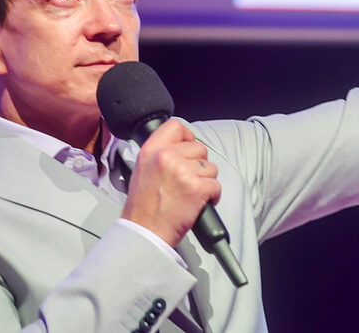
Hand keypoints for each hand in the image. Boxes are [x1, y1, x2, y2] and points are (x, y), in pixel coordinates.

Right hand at [120, 119, 220, 246]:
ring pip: (211, 167)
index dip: (187, 137)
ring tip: (188, 194)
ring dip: (205, 181)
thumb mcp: (142, 170)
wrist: (144, 233)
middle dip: (199, 165)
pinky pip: (216, 185)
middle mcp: (166, 157)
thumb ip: (160, 155)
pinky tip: (197, 204)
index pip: (176, 126)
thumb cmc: (144, 207)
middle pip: (200, 148)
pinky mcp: (196, 188)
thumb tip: (182, 146)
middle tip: (185, 182)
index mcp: (150, 151)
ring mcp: (182, 172)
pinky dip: (212, 196)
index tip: (188, 149)